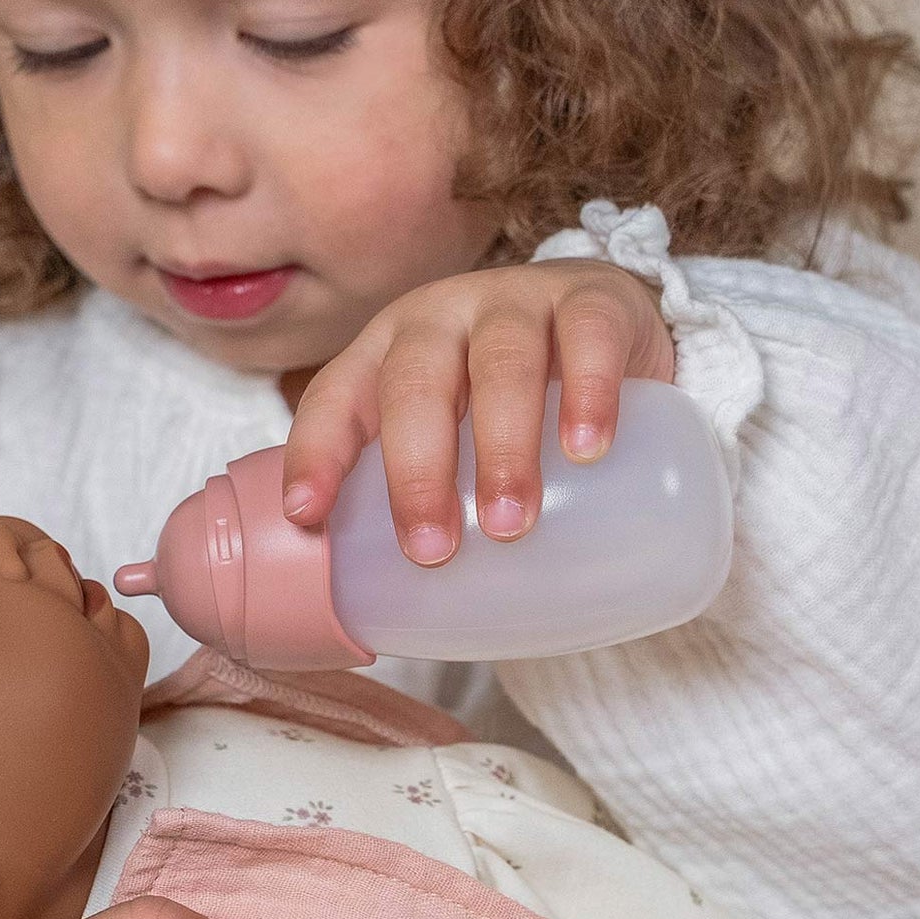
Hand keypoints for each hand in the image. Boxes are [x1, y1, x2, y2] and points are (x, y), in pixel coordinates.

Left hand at [280, 260, 675, 563]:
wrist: (611, 325)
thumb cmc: (512, 403)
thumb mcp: (454, 435)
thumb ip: (429, 495)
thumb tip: (403, 619)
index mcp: (388, 354)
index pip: (336, 396)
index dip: (316, 452)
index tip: (308, 516)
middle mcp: (442, 318)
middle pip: (415, 384)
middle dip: (417, 471)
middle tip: (432, 550)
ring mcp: (518, 300)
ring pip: (501, 363)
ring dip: (502, 447)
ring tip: (511, 522)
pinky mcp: (595, 299)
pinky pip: (589, 339)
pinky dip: (588, 394)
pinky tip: (586, 449)